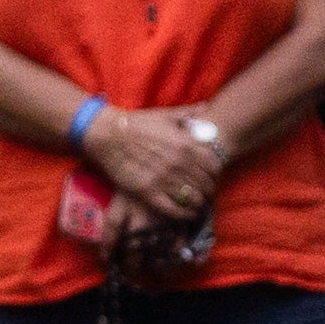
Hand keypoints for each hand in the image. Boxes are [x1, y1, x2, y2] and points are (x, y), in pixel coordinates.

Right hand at [85, 101, 228, 222]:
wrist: (108, 134)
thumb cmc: (136, 123)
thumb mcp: (164, 115)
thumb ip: (187, 114)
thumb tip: (205, 108)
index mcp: (186, 144)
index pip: (213, 165)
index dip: (216, 174)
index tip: (212, 176)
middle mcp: (178, 163)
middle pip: (205, 184)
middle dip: (209, 189)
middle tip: (206, 192)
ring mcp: (164, 179)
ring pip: (193, 198)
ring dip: (199, 202)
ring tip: (198, 203)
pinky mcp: (149, 192)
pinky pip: (174, 209)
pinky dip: (185, 214)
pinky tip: (188, 213)